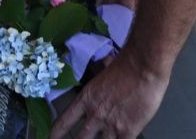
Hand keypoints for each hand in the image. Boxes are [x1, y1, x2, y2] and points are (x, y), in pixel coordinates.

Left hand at [50, 53, 167, 138]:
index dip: (57, 133)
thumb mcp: (106, 70)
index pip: (65, 121)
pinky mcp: (127, 131)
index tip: (51, 138)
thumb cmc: (127, 63)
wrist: (143, 66)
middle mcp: (95, 115)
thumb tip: (106, 65)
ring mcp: (110, 125)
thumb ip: (103, 77)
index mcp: (87, 99)